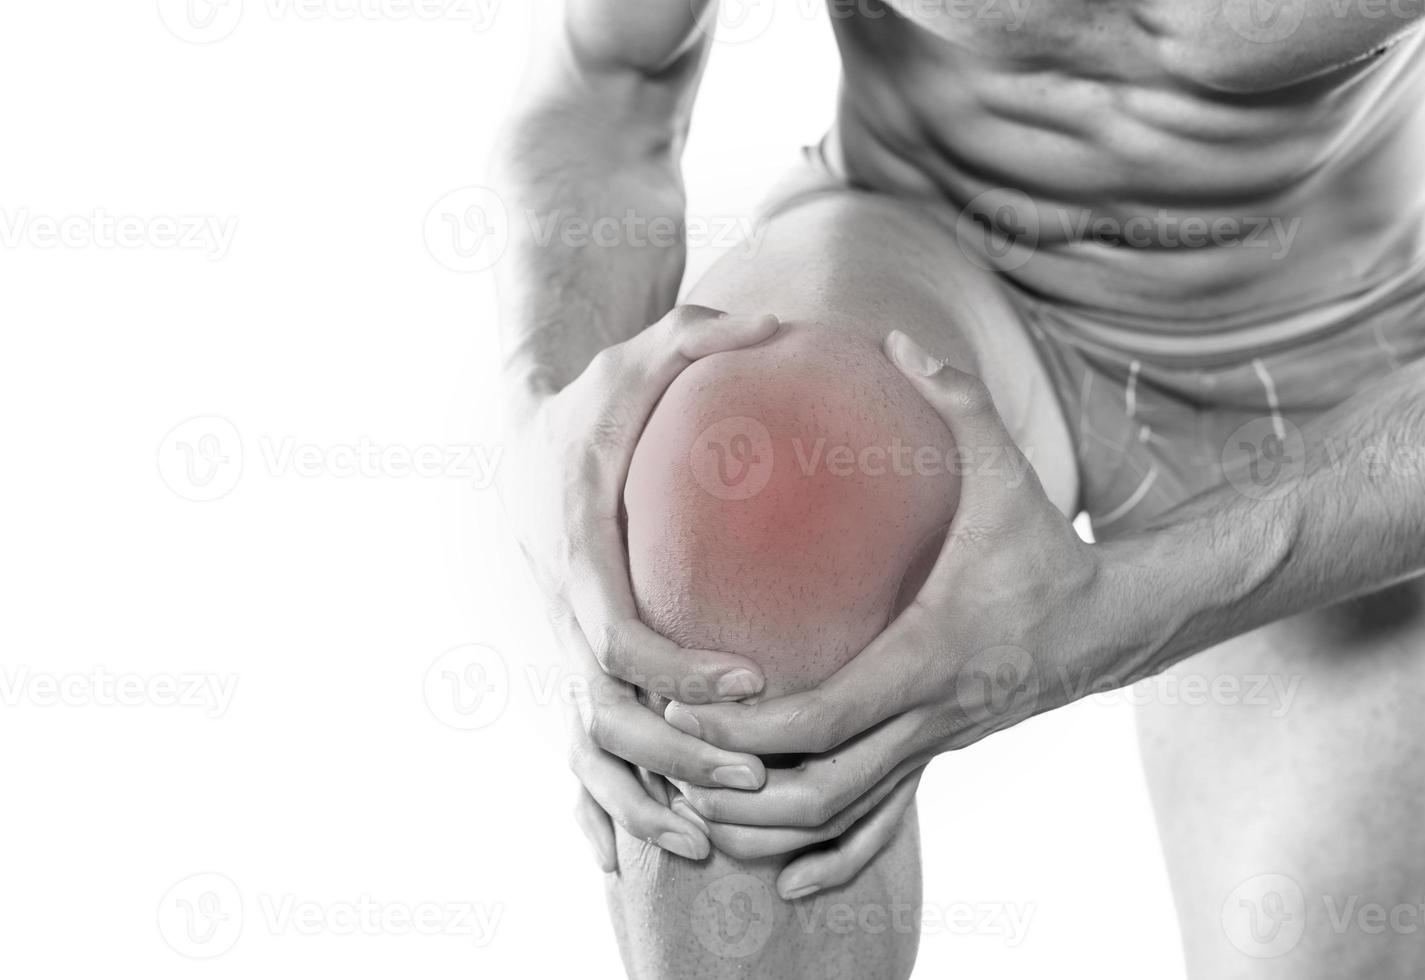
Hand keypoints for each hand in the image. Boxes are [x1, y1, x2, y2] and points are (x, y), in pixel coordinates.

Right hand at [501, 305, 782, 869]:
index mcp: (574, 546)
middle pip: (603, 711)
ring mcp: (555, 640)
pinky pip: (575, 744)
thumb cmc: (595, 395)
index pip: (617, 632)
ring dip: (638, 798)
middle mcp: (558, 607)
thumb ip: (699, 337)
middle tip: (755, 775)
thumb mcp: (641, 350)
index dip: (678, 669)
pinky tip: (630, 850)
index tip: (750, 679)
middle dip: (675, 756)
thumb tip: (779, 326)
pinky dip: (597, 803)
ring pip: (584, 744)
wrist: (526, 433)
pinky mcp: (564, 658)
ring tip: (708, 834)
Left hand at [662, 330, 1111, 895]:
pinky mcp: (935, 761)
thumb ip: (954, 401)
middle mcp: (929, 719)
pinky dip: (831, 857)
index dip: (743, 730)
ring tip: (698, 809)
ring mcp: (934, 750)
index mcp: (930, 657)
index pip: (819, 719)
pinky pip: (878, 827)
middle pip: (815, 790)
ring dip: (768, 829)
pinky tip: (787, 876)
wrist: (1115, 627)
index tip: (683, 710)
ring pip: (841, 823)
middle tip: (665, 761)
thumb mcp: (1009, 471)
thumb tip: (893, 334)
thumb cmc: (1048, 549)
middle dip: (735, 788)